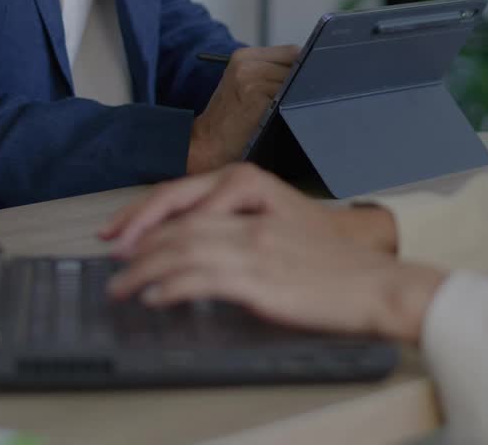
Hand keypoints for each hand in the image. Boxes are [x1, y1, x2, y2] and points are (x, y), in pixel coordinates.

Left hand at [105, 167, 443, 342]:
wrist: (377, 283)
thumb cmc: (337, 262)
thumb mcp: (286, 226)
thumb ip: (244, 224)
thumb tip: (200, 241)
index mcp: (256, 189)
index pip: (184, 194)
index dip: (144, 212)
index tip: (118, 232)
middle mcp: (250, 213)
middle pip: (175, 219)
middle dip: (134, 239)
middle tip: (110, 260)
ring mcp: (254, 245)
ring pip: (180, 248)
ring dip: (142, 269)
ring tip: (119, 287)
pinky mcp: (259, 279)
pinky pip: (201, 278)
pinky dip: (171, 287)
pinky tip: (154, 297)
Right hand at [186, 46, 297, 173]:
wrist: (205, 145)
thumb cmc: (230, 120)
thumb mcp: (245, 85)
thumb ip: (272, 72)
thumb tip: (313, 72)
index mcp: (244, 56)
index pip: (292, 51)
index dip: (304, 68)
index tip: (308, 83)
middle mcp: (246, 64)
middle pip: (297, 65)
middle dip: (304, 83)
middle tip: (298, 103)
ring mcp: (251, 80)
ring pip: (297, 83)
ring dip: (299, 98)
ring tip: (289, 113)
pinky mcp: (257, 99)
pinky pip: (290, 99)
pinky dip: (293, 109)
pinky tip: (285, 120)